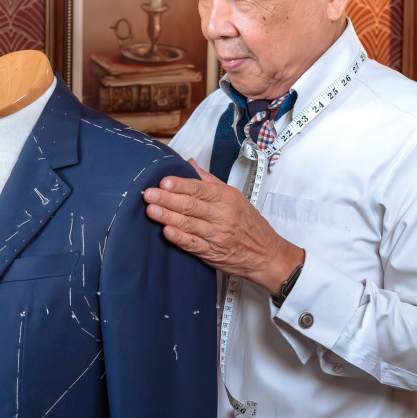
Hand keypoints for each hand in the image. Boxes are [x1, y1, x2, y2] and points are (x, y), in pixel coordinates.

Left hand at [143, 160, 304, 294]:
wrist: (267, 254)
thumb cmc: (249, 224)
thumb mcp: (234, 196)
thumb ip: (209, 180)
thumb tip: (190, 163)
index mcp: (226, 198)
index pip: (199, 188)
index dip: (180, 185)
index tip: (164, 181)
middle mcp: (222, 215)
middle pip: (191, 205)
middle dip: (168, 199)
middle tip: (149, 194)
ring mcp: (217, 235)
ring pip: (189, 224)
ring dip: (169, 217)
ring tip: (151, 211)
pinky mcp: (213, 253)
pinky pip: (194, 245)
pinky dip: (180, 238)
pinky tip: (167, 232)